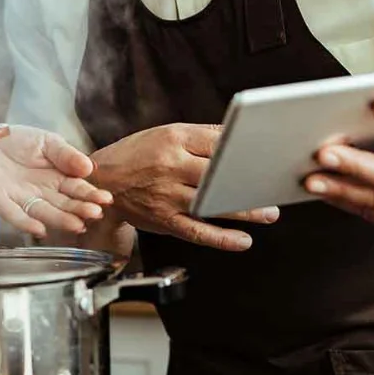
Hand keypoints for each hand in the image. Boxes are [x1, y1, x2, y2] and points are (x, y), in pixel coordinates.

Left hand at [0, 125, 112, 237]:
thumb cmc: (15, 141)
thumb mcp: (46, 141)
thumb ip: (66, 154)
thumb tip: (89, 167)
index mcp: (56, 176)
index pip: (76, 188)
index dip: (90, 194)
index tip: (105, 199)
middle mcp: (42, 192)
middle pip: (63, 203)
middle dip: (79, 209)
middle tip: (95, 213)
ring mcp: (22, 199)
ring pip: (44, 212)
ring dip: (60, 219)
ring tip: (77, 224)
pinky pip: (14, 215)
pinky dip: (26, 223)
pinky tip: (39, 230)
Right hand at [91, 124, 278, 251]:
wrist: (101, 181)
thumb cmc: (136, 155)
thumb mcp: (164, 133)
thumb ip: (201, 136)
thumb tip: (238, 137)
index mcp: (172, 139)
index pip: (217, 143)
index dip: (245, 150)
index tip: (267, 155)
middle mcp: (169, 166)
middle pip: (217, 174)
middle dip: (248, 181)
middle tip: (273, 186)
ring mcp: (166, 195)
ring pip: (211, 204)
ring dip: (244, 211)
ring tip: (268, 213)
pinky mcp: (163, 220)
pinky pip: (196, 232)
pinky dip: (221, 239)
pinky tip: (242, 241)